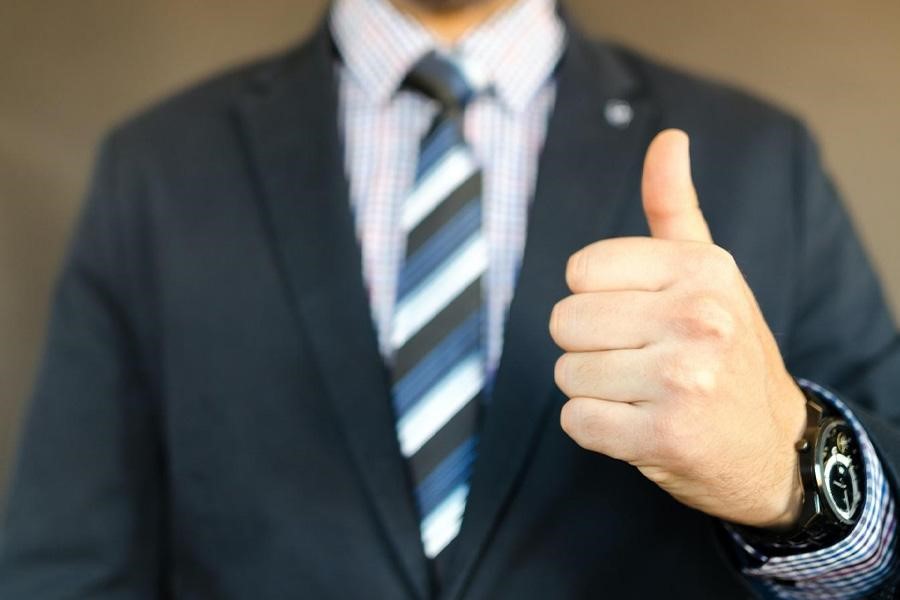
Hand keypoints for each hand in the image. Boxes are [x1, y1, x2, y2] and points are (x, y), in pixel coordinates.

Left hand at [549, 129, 806, 528]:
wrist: (771, 443)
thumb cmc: (727, 348)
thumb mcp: (708, 272)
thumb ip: (675, 207)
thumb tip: (668, 138)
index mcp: (702, 269)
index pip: (580, 271)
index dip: (596, 298)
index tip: (637, 317)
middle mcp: (698, 318)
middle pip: (565, 321)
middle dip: (590, 346)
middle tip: (639, 360)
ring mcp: (683, 381)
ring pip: (567, 373)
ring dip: (593, 389)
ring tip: (643, 393)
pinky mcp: (664, 437)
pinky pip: (576, 421)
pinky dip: (596, 428)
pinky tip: (638, 426)